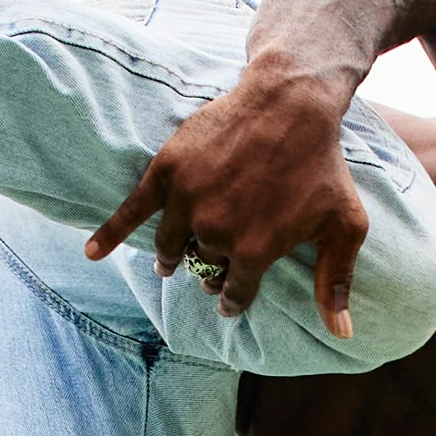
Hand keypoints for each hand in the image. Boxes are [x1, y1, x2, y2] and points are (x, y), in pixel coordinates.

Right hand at [85, 59, 367, 335]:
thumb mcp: (344, 224)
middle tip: (211, 262)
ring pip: (169, 245)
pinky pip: (131, 210)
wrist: (291, 102)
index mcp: (253, 252)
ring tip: (170, 260)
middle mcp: (214, 232)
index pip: (235, 292)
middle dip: (208, 268)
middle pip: (201, 266)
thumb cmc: (323, 165)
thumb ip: (336, 280)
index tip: (231, 296)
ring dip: (170, 257)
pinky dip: (109, 233)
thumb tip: (342, 333)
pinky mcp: (168, 172)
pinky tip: (91, 252)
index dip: (234, 296)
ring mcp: (187, 202)